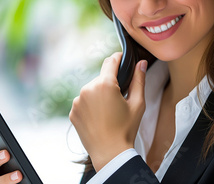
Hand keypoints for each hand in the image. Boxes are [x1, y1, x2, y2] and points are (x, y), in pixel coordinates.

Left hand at [69, 52, 147, 170]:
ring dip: (99, 95)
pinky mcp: (73, 112)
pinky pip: (83, 102)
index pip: (110, 62)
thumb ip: (139, 80)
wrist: (110, 153)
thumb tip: (141, 63)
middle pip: (101, 78)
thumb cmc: (126, 129)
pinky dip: (90, 106)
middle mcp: (87, 89)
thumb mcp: (137, 104)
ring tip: (109, 112)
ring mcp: (77, 101)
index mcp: (104, 85)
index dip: (118, 58)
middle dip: (110, 84)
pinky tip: (99, 118)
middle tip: (119, 99)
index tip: (122, 59)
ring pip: (91, 90)